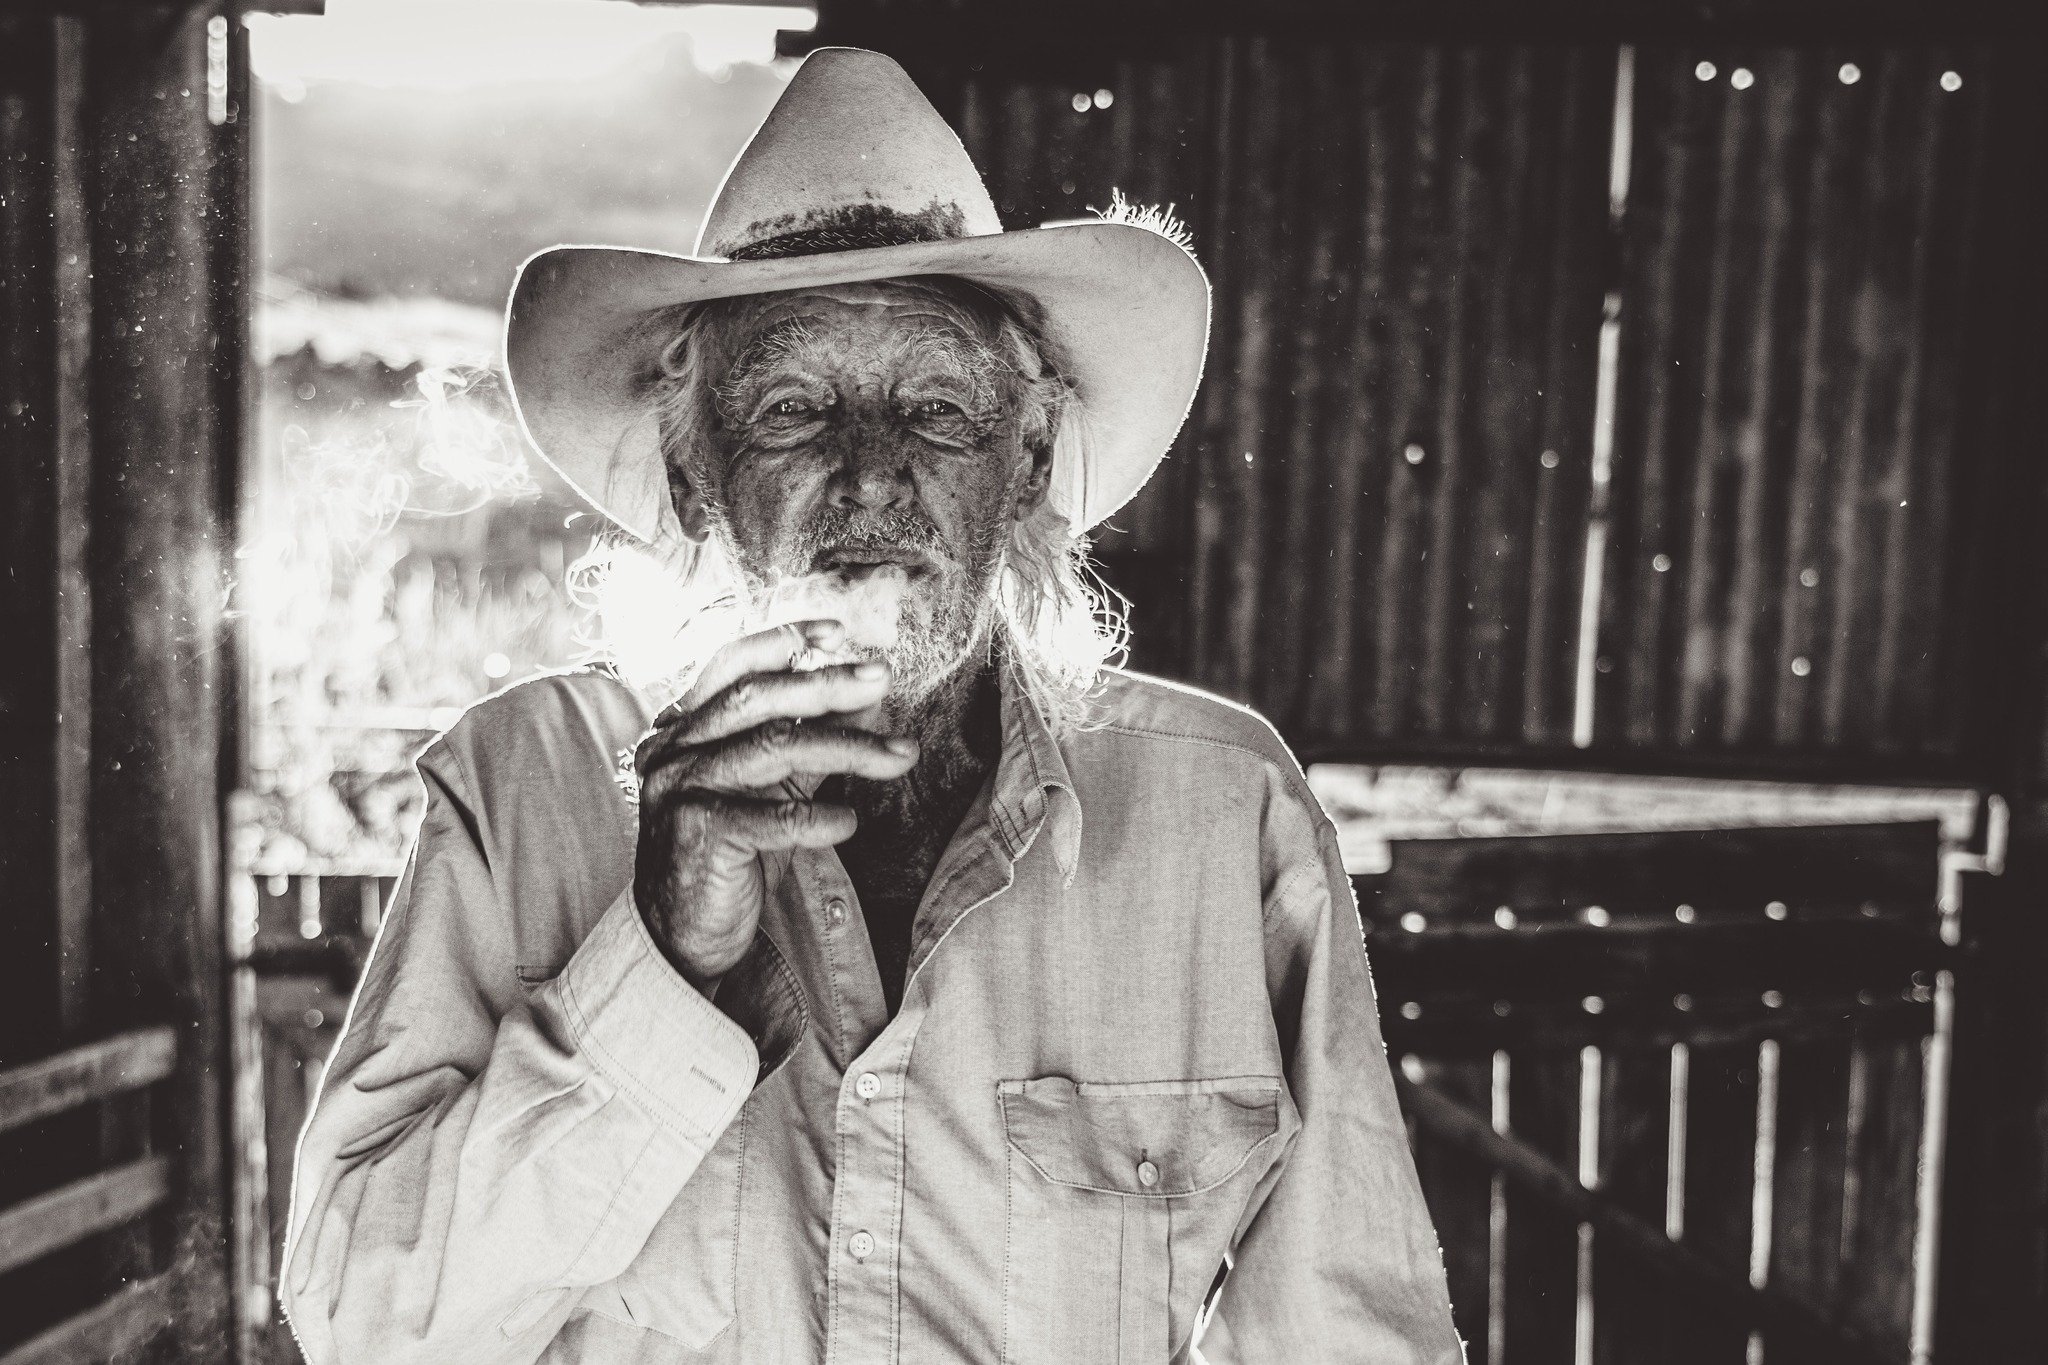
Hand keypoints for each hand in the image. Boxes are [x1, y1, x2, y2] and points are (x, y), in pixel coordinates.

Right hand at [631, 620, 916, 992]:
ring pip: (771, 749)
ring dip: (846, 748)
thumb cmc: (730, 856)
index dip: (781, 640)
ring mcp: (677, 791)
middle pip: (756, 699)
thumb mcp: (770, 789)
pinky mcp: (695, 835)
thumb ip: (806, 741)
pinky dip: (817, 819)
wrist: (682, 937)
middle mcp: (671, 751)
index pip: (730, 666)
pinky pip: (770, 818)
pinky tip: (850, 824)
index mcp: (682, 729)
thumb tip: (862, 694)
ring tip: (899, 755)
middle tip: (881, 677)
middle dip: (826, 684)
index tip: (837, 631)